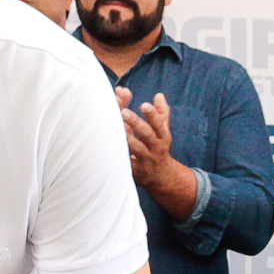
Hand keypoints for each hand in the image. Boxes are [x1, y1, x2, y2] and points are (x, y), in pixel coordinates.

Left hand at [115, 87, 195, 215]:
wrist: (162, 177)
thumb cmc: (159, 148)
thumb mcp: (163, 131)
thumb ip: (161, 113)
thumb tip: (158, 95)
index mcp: (162, 136)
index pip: (158, 124)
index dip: (152, 115)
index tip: (144, 105)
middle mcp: (155, 148)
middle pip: (147, 135)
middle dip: (136, 123)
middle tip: (124, 112)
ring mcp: (146, 160)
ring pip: (136, 149)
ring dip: (127, 139)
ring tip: (116, 127)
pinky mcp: (136, 171)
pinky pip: (127, 164)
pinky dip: (120, 158)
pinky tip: (109, 149)